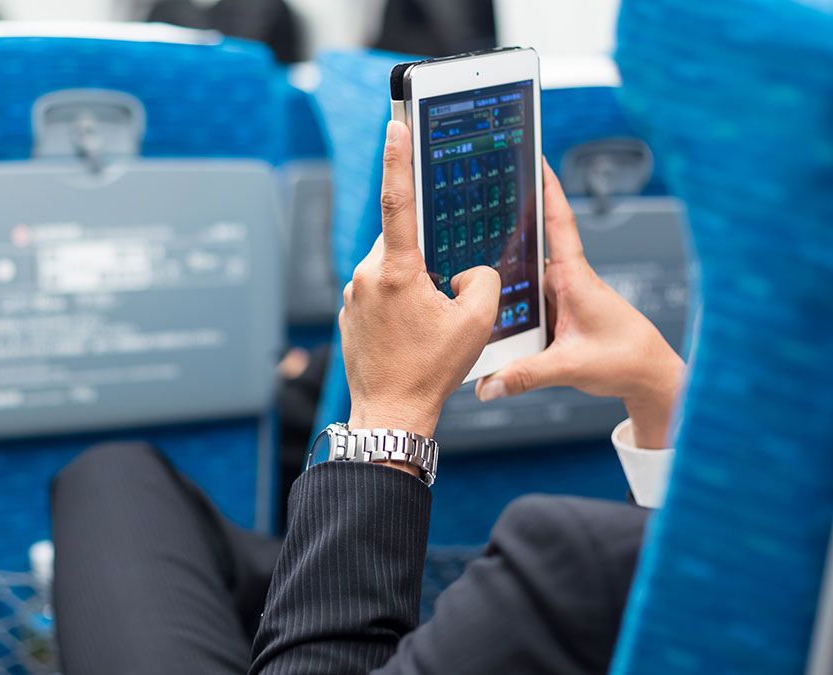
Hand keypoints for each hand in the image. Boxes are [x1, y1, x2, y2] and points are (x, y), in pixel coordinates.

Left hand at [340, 120, 500, 444]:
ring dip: (414, 281)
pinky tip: (413, 331)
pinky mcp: (350, 311)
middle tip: (444, 291)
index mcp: (397, 271)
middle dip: (427, 255)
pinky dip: (399, 299)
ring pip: (391, 266)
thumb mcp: (477, 323)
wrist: (390, 413)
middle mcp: (367, 276)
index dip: (397, 159)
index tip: (394, 125)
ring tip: (428, 323)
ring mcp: (354, 294)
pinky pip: (380, 289)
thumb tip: (468, 271)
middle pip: (402, 241)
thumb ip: (482, 279)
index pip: (397, 201)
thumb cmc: (430, 371)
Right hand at [474, 159, 684, 448]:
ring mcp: (562, 297)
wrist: (649, 377)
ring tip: (468, 279)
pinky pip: (528, 302)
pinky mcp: (560, 313)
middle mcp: (568, 281)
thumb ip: (526, 376)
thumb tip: (486, 385)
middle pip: (527, 250)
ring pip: (523, 280)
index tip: (534, 155)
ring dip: (502, 280)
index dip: (547, 187)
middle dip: (500, 235)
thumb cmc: (625, 360)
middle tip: (468, 219)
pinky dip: (510, 305)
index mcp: (576, 278)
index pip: (559, 222)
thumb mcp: (571, 367)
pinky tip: (489, 316)